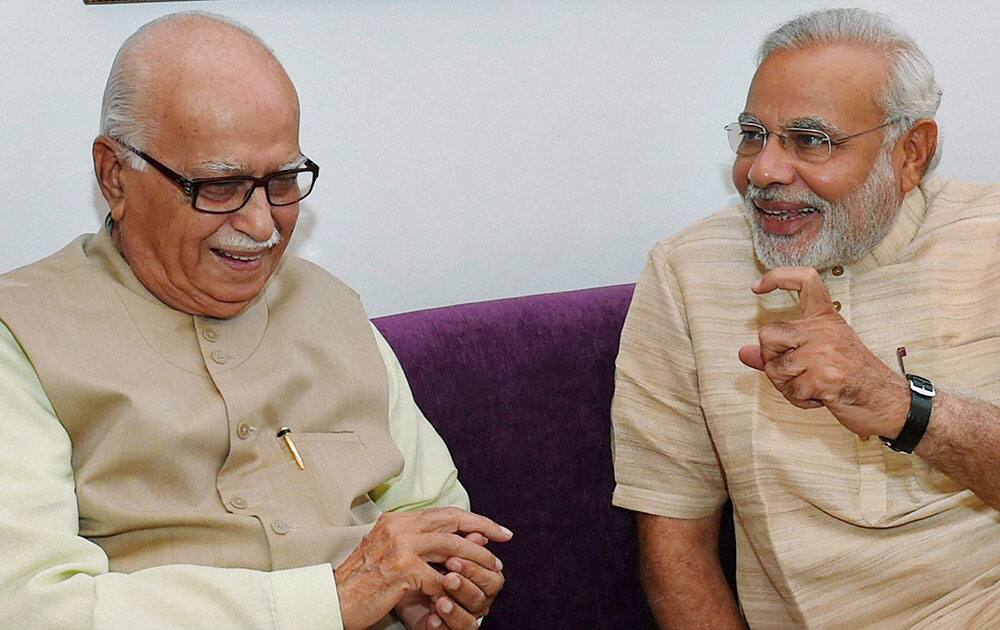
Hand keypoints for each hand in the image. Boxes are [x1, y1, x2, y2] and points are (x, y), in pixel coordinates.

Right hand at [334, 507, 511, 629]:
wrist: (335, 599)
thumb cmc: (364, 581)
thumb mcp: (393, 554)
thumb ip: (424, 545)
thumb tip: (468, 539)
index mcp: (397, 520)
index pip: (444, 512)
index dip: (473, 519)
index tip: (496, 529)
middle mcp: (399, 526)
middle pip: (452, 522)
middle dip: (482, 530)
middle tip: (504, 540)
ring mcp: (400, 546)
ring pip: (451, 547)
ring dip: (475, 559)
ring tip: (493, 569)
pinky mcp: (402, 569)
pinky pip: (438, 577)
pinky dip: (450, 587)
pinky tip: (458, 595)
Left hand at [737, 267, 909, 437]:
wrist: (888, 401)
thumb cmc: (854, 377)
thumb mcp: (819, 356)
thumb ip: (779, 352)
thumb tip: (743, 353)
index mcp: (826, 318)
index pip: (805, 281)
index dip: (778, 277)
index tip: (757, 287)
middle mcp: (825, 330)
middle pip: (767, 334)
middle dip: (771, 359)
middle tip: (795, 371)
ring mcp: (825, 353)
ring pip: (774, 367)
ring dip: (786, 385)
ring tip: (811, 386)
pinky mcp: (825, 378)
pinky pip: (790, 390)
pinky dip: (799, 399)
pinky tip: (819, 397)